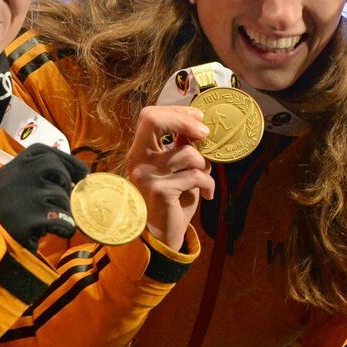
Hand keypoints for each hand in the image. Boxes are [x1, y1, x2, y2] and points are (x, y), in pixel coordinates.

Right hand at [0, 144, 88, 251]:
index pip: (40, 150)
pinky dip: (66, 225)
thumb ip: (35, 175)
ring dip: (65, 208)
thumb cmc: (11, 216)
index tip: (81, 171)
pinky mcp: (29, 220)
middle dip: (66, 179)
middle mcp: (12, 179)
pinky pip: (62, 218)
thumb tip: (75, 170)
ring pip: (59, 194)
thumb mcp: (12, 188)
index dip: (65, 158)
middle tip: (68, 194)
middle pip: (51, 164)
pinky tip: (59, 230)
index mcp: (8, 170)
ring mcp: (21, 199)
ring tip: (55, 218)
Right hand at [125, 105, 214, 250]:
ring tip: (204, 177)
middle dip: (184, 121)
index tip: (198, 117)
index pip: (149, 116)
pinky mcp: (160, 191)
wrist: (162, 235)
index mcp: (140, 150)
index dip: (176, 112)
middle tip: (204, 133)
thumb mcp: (176, 168)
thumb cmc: (172, 199)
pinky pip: (195, 176)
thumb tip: (197, 123)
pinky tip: (208, 193)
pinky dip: (208, 184)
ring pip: (188, 153)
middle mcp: (138, 159)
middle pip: (154, 120)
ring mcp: (147, 175)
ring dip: (205, 165)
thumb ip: (180, 147)